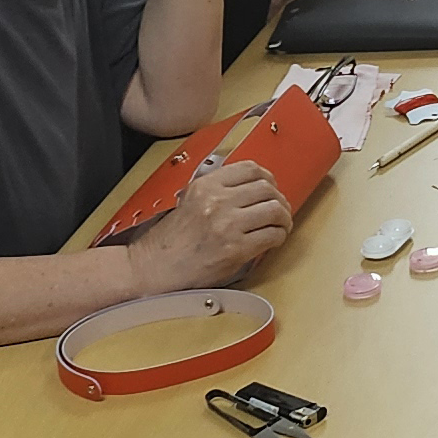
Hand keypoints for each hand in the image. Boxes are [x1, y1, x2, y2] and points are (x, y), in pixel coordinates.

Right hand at [126, 158, 293, 287]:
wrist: (153, 269)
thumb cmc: (169, 242)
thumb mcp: (188, 202)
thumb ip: (216, 192)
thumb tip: (249, 190)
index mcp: (205, 186)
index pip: (251, 169)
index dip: (268, 178)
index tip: (271, 187)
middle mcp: (217, 201)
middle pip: (267, 188)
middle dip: (279, 199)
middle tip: (280, 209)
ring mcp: (228, 225)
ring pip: (274, 210)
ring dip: (284, 218)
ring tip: (281, 226)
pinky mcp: (235, 249)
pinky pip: (272, 236)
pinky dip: (279, 237)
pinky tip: (273, 240)